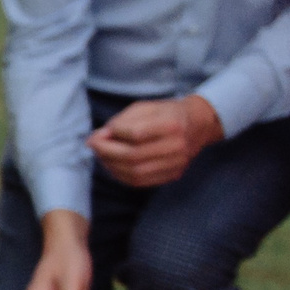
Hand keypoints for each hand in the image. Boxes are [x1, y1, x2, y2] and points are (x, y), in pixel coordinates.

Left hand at [88, 94, 220, 188]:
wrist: (196, 125)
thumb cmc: (166, 114)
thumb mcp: (145, 108)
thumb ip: (121, 122)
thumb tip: (98, 138)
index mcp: (172, 124)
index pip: (136, 134)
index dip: (114, 134)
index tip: (101, 132)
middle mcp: (177, 146)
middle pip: (133, 156)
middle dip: (106, 152)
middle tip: (93, 145)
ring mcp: (177, 163)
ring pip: (135, 172)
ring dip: (111, 165)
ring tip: (101, 155)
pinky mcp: (173, 174)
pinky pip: (141, 181)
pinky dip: (121, 175)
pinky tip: (113, 165)